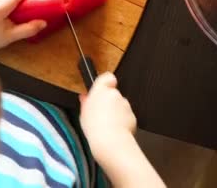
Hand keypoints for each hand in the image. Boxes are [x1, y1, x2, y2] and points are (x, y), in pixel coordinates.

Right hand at [80, 73, 164, 187]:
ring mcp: (125, 104)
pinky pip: (126, 115)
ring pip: (120, 105)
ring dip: (116, 112)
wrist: (110, 140)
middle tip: (102, 113)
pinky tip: (115, 129)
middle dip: (110, 101)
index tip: (103, 89)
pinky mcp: (132, 114)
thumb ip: (86, 102)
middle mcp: (115, 94)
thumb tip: (85, 97)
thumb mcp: (83, 113)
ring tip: (107, 124)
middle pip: (113, 94)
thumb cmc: (95, 127)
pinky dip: (123, 120)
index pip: (107, 77)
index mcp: (101, 91)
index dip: (106, 82)